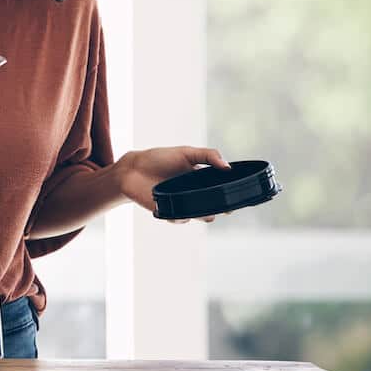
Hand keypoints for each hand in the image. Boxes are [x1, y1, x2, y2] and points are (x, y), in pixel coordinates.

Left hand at [116, 146, 232, 223]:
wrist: (131, 169)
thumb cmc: (158, 159)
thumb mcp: (185, 152)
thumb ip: (208, 156)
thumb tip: (228, 166)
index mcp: (201, 180)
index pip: (221, 189)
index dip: (231, 193)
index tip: (239, 195)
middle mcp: (194, 194)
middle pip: (214, 205)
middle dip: (222, 208)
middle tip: (225, 207)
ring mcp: (182, 204)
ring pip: (199, 215)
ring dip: (204, 215)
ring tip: (207, 213)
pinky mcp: (169, 212)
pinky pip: (180, 218)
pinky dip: (182, 217)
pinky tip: (183, 214)